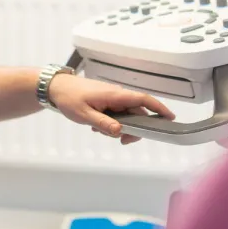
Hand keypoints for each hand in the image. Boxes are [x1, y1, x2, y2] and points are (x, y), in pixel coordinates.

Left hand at [47, 74, 174, 144]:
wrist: (56, 88)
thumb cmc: (69, 98)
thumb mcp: (84, 114)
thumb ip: (103, 124)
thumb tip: (120, 131)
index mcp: (115, 95)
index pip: (143, 99)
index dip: (159, 108)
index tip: (170, 118)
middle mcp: (117, 95)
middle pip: (137, 112)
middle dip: (134, 128)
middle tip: (122, 140)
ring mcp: (112, 97)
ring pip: (126, 115)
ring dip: (119, 127)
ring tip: (100, 131)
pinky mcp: (107, 101)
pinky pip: (117, 113)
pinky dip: (111, 123)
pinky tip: (97, 127)